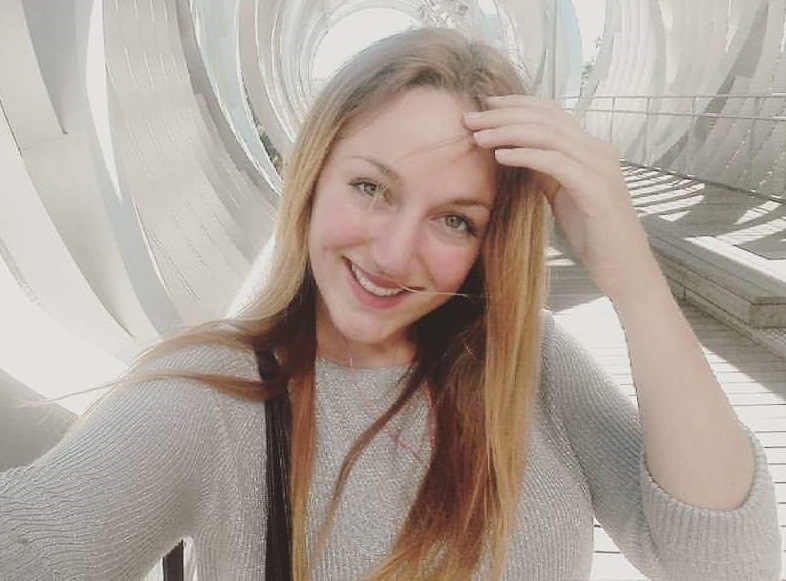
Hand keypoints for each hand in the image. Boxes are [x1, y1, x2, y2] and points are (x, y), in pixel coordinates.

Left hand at [464, 95, 664, 305]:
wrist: (624, 269)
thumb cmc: (593, 235)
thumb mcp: (562, 195)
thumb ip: (545, 171)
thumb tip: (515, 152)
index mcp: (590, 149)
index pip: (551, 112)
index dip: (516, 104)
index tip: (485, 107)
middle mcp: (597, 150)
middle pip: (545, 118)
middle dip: (503, 115)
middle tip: (470, 118)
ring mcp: (599, 167)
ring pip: (548, 135)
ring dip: (508, 132)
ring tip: (478, 136)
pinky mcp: (596, 189)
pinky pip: (555, 162)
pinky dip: (526, 155)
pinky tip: (501, 156)